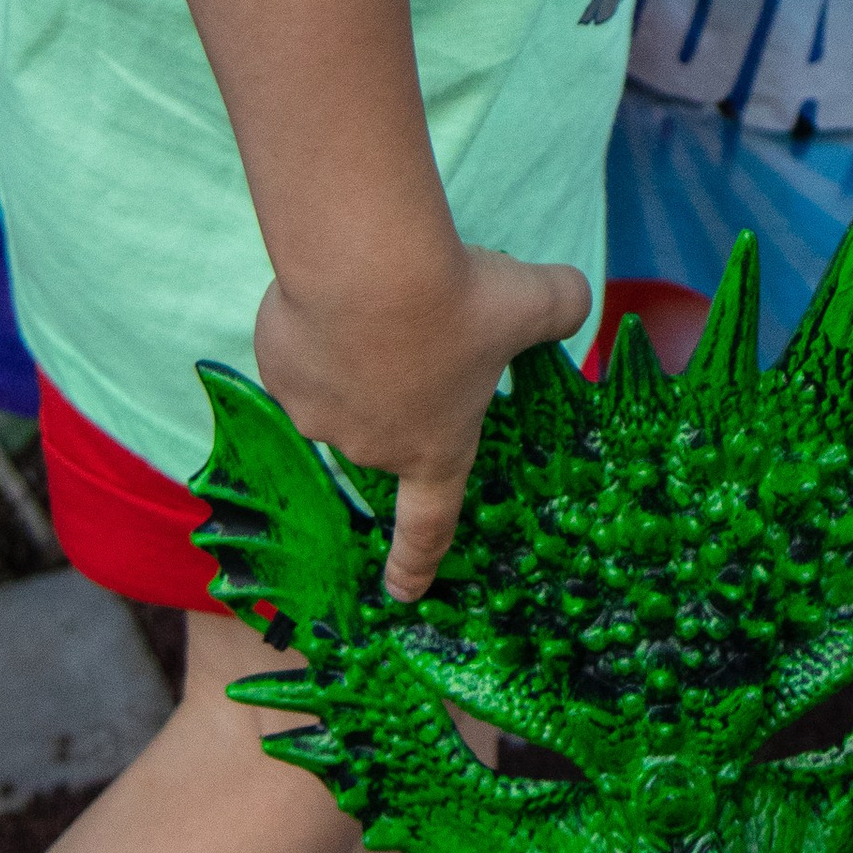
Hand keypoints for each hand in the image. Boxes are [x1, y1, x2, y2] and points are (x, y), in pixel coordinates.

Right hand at [255, 238, 590, 599]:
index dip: (416, 563)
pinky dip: (316, 324)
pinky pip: (299, 352)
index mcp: (436, 450)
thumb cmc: (456, 296)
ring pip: (339, 385)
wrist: (365, 261)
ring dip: (355, 351)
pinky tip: (333, 290)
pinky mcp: (278, 373)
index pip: (429, 525)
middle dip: (399, 379)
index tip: (404, 591)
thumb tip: (574, 300)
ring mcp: (318, 416)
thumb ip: (563, 306)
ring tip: (374, 295)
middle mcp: (373, 447)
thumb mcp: (531, 299)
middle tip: (417, 317)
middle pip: (388, 422)